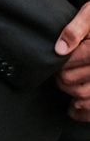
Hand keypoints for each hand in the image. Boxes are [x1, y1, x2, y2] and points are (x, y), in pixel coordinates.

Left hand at [55, 2, 89, 121]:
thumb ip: (76, 28)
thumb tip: (60, 49)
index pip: (69, 62)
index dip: (59, 62)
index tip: (58, 58)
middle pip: (71, 81)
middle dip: (61, 77)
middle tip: (60, 71)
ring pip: (83, 98)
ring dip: (71, 94)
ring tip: (67, 84)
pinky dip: (83, 113)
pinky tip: (74, 108)